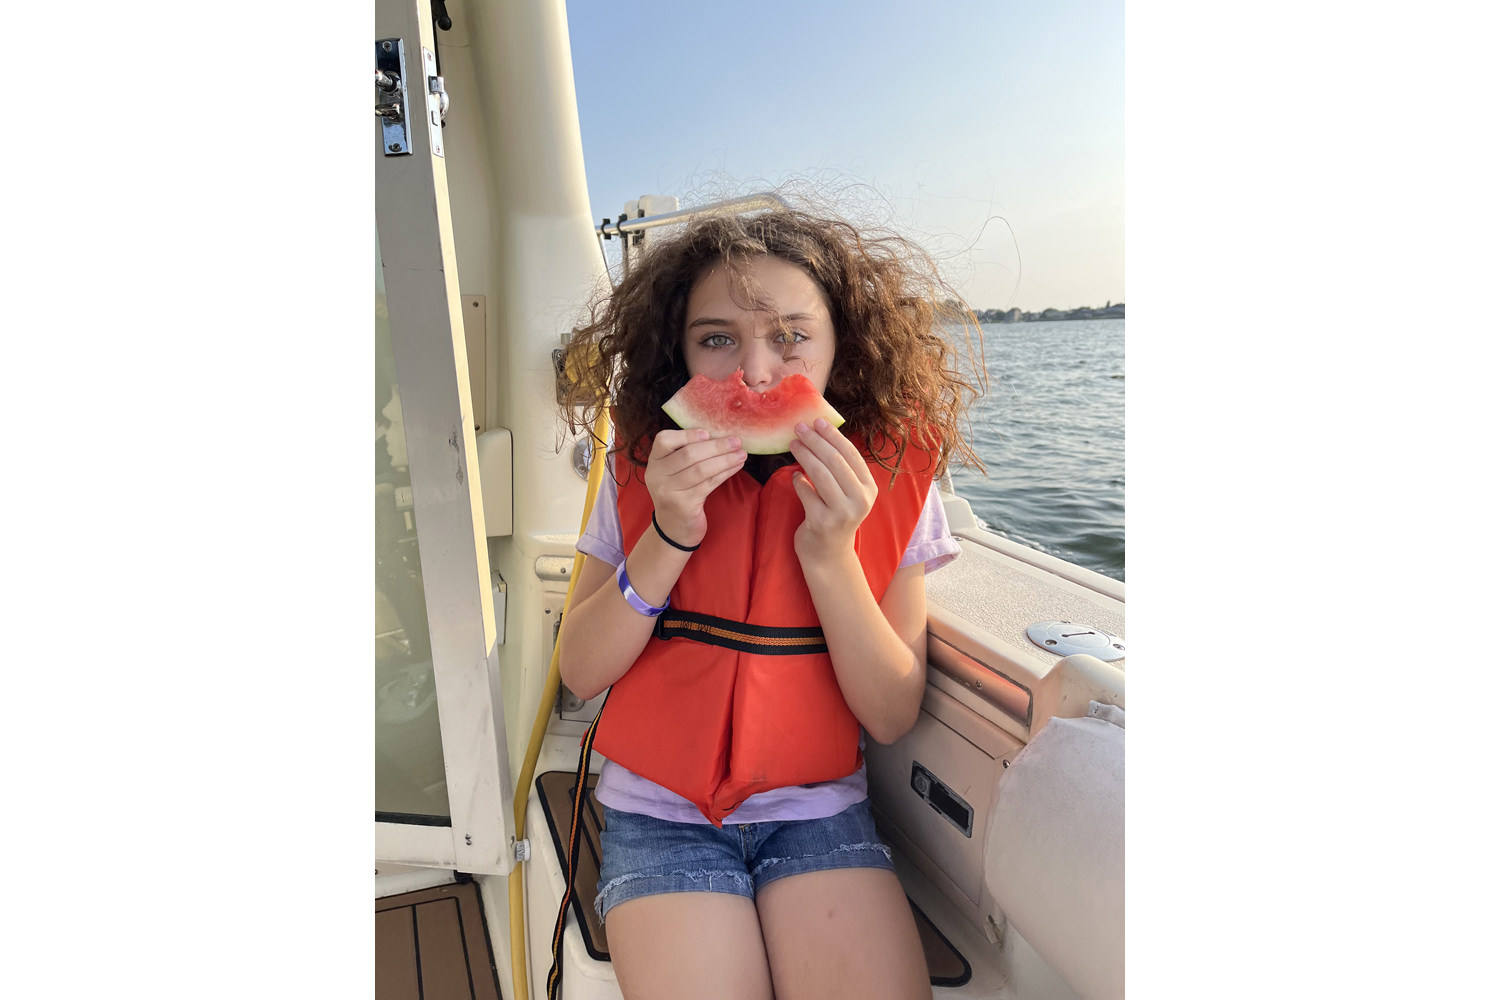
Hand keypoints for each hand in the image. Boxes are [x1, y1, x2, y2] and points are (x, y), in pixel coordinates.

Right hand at [643, 428, 747, 547]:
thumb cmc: (679, 493)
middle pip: (688, 454)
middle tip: (736, 441)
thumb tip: (717, 434)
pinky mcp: (684, 504)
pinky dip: (725, 473)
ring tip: (742, 454)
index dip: (687, 434)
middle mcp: (657, 475)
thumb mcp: (673, 472)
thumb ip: (685, 453)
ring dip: (725, 460)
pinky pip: (709, 484)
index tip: (708, 433)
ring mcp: (669, 491)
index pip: (664, 440)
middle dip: (716, 446)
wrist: (673, 529)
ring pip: (701, 470)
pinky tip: (736, 467)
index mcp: (654, 462)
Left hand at [788, 419, 877, 560]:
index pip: (851, 454)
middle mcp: (860, 500)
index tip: (817, 421)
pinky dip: (798, 481)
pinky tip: (794, 476)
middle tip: (799, 428)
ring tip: (793, 444)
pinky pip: (806, 492)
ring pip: (820, 474)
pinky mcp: (821, 522)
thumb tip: (820, 433)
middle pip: (835, 461)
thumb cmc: (835, 516)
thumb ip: (840, 469)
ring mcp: (841, 512)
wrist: (829, 554)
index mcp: (868, 488)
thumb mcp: (847, 493)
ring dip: (804, 455)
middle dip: (815, 441)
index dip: (833, 435)